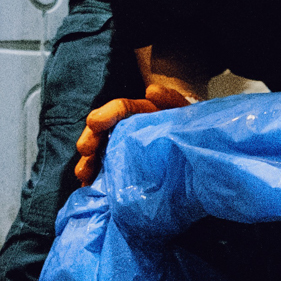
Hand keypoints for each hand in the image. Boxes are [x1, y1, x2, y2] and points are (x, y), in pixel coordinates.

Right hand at [73, 79, 194, 186]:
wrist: (197, 155)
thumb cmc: (187, 130)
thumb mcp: (182, 112)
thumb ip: (170, 99)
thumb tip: (151, 91)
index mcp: (139, 114)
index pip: (120, 109)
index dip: (106, 114)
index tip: (94, 123)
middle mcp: (125, 131)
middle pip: (102, 132)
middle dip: (90, 140)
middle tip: (84, 150)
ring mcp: (122, 152)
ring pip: (99, 155)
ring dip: (88, 163)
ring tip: (83, 175)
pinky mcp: (123, 172)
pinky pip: (105, 175)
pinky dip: (95, 182)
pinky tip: (89, 189)